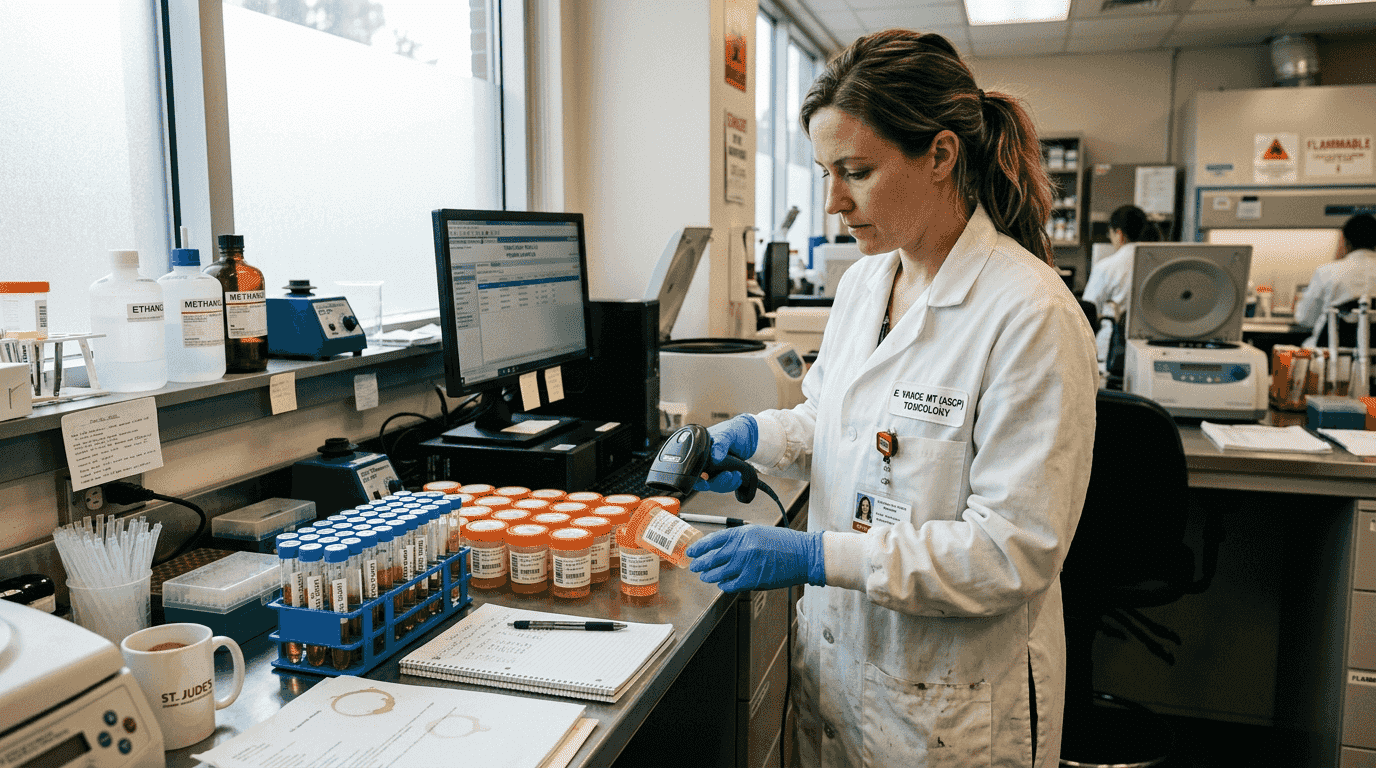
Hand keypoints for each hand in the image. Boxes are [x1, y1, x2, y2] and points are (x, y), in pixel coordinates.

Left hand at [686, 525, 824, 591]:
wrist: (805, 555)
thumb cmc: (786, 544)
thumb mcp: (760, 533)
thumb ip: (741, 540)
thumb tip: (723, 549)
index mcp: (744, 533)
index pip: (714, 539)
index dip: (700, 547)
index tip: (692, 551)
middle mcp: (742, 547)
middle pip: (713, 558)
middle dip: (701, 563)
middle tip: (695, 566)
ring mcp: (746, 564)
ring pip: (718, 573)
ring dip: (710, 576)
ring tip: (706, 576)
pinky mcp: (752, 579)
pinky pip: (731, 584)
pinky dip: (724, 585)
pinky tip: (722, 584)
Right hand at [693, 415, 758, 492]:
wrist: (750, 435)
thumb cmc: (735, 429)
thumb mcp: (727, 434)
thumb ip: (721, 444)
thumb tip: (714, 457)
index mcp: (699, 450)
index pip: (691, 468)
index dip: (696, 479)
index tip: (706, 483)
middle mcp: (704, 461)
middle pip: (702, 480)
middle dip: (716, 482)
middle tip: (728, 475)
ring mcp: (713, 469)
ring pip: (714, 484)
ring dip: (726, 484)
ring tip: (737, 475)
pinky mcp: (723, 473)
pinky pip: (724, 485)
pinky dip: (732, 484)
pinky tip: (738, 477)